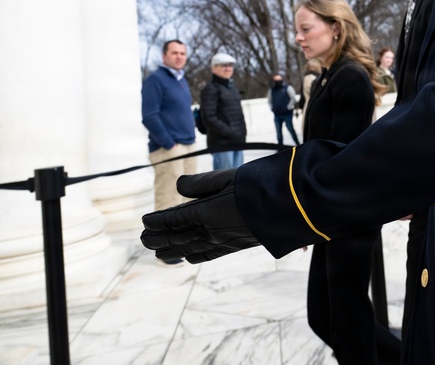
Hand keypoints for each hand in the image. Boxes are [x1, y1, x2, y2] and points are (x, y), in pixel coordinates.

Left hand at [140, 169, 259, 263]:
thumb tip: (179, 187)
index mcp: (207, 213)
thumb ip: (201, 183)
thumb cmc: (260, 186)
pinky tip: (189, 258)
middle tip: (143, 240)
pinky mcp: (236, 246)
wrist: (291, 208)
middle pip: (178, 238)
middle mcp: (212, 231)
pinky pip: (209, 254)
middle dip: (159, 239)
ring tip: (158, 255)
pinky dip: (195, 256)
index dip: (157, 221)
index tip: (144, 221)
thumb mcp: (228, 177)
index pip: (174, 220)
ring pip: (191, 249)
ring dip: (172, 252)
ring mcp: (224, 241)